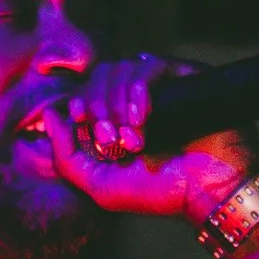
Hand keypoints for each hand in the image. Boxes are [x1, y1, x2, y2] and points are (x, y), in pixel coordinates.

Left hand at [45, 53, 258, 222]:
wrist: (209, 193)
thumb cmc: (160, 193)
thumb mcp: (100, 185)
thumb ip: (66, 157)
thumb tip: (49, 115)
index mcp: (116, 119)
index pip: (86, 92)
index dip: (81, 103)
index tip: (88, 126)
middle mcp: (137, 99)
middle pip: (99, 76)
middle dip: (98, 106)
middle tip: (111, 138)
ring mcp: (161, 86)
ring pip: (120, 68)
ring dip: (118, 103)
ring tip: (133, 136)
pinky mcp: (183, 76)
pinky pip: (149, 65)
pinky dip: (138, 91)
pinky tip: (143, 118)